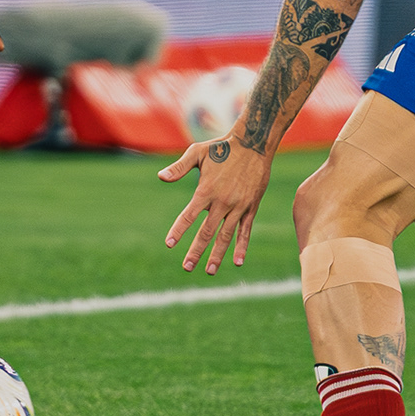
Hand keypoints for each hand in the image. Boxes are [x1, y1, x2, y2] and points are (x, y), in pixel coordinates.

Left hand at [157, 138, 272, 274]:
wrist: (254, 144)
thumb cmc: (222, 148)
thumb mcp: (197, 152)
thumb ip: (179, 167)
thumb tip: (160, 177)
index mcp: (206, 190)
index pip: (189, 215)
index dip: (178, 230)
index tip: (169, 244)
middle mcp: (222, 202)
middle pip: (206, 232)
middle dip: (195, 251)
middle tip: (186, 267)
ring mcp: (238, 206)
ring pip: (225, 236)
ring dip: (217, 255)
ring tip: (209, 271)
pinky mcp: (251, 207)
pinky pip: (245, 231)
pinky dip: (241, 247)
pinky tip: (237, 262)